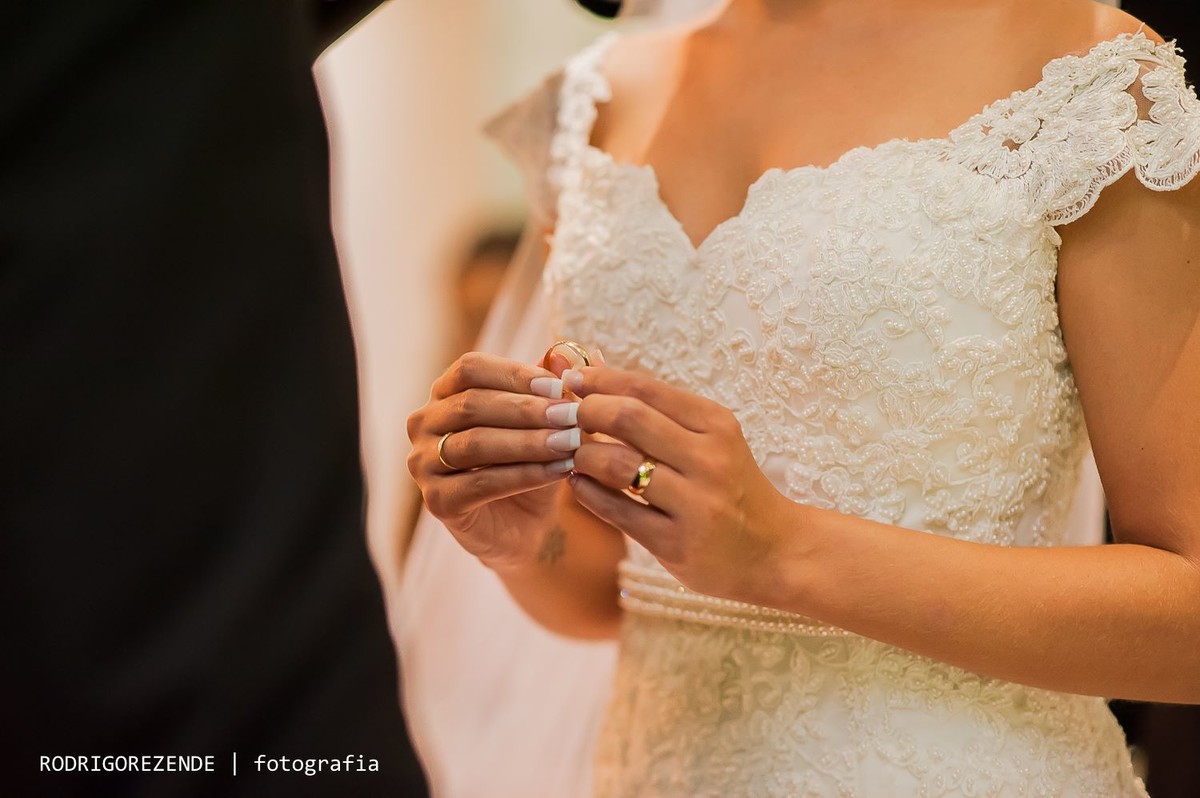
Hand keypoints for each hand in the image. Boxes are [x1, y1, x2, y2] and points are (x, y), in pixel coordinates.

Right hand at [406, 352, 582, 571]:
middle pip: (472, 404)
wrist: (527, 526)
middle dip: (527, 410)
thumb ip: (550, 387)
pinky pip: (481, 483)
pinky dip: (525, 475)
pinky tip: (560, 471)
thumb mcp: (545, 421)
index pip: (470, 368)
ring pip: (475, 444)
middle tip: (572, 415)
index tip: (559, 386)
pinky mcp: (436, 502)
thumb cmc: (532, 462)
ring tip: (570, 442)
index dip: (514, 373)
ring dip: (528, 442)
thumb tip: (564, 351)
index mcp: (444, 393)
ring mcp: (423, 464)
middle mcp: (423, 423)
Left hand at [565, 366, 797, 604]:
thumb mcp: (712, 441)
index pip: (647, 389)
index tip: (571, 379)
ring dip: (583, 455)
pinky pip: (618, 513)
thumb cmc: (731, 488)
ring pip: (618, 466)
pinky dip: (588, 494)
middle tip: (562, 416)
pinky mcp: (677, 545)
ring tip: (571, 452)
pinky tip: (577, 484)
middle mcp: (709, 460)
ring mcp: (694, 504)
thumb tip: (596, 373)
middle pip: (630, 419)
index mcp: (717, 426)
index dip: (601, 380)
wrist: (777, 551)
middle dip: (585, 411)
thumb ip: (660, 413)